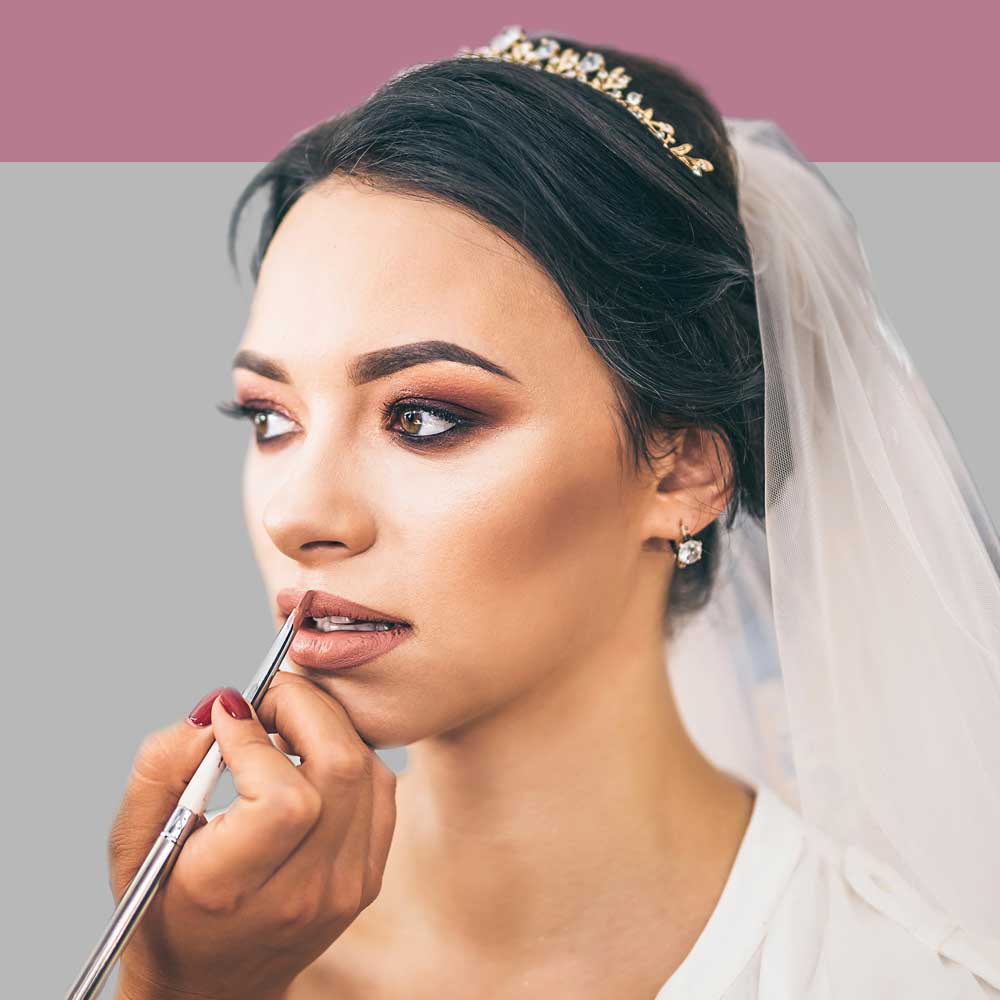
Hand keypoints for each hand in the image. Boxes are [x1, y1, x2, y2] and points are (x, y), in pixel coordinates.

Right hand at [108, 672, 396, 999]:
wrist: (211, 983)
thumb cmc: (165, 903)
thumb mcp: (135, 839)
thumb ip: (163, 765)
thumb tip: (221, 706)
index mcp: (232, 891)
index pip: (283, 799)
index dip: (259, 739)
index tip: (228, 715)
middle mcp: (302, 893)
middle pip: (340, 767)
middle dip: (303, 708)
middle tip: (265, 699)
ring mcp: (346, 887)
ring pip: (367, 768)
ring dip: (328, 724)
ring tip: (283, 722)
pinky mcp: (368, 876)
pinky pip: (380, 786)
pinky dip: (350, 751)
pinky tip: (310, 753)